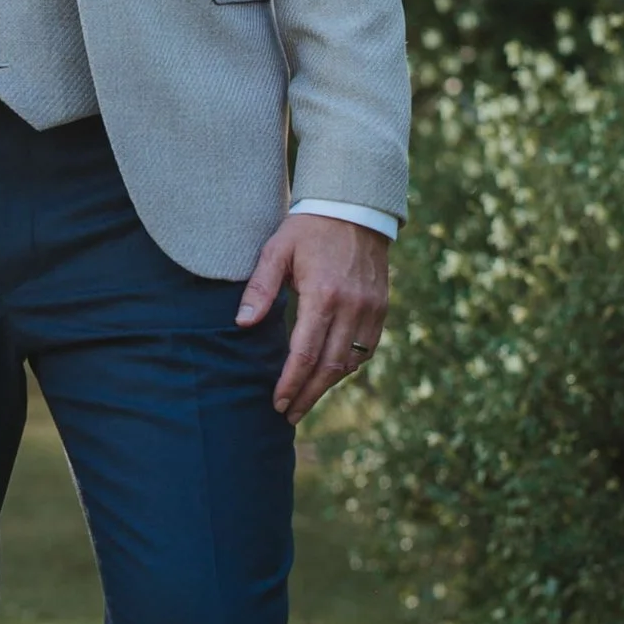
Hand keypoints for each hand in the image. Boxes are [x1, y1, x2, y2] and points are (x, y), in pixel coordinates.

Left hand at [236, 215, 388, 423]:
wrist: (355, 209)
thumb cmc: (308, 229)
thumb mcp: (276, 250)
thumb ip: (259, 288)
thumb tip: (242, 323)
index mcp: (323, 295)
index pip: (305, 354)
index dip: (291, 383)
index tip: (277, 402)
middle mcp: (352, 307)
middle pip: (329, 367)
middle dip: (307, 394)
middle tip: (288, 414)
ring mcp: (371, 310)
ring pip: (350, 362)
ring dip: (327, 385)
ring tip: (305, 400)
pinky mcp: (381, 309)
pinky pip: (366, 349)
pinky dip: (348, 367)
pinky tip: (330, 375)